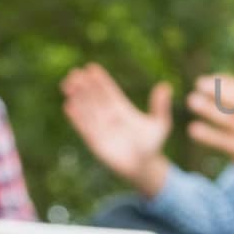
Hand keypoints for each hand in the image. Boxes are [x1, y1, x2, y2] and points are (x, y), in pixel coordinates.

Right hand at [62, 63, 171, 193]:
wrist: (143, 166)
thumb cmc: (152, 144)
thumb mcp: (160, 124)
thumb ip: (160, 107)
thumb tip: (165, 86)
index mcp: (123, 109)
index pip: (110, 92)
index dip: (101, 81)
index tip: (92, 68)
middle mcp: (109, 116)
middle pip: (95, 98)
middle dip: (85, 85)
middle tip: (75, 72)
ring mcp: (101, 127)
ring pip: (87, 109)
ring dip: (78, 97)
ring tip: (68, 84)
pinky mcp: (95, 141)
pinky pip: (84, 127)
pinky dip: (76, 117)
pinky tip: (68, 105)